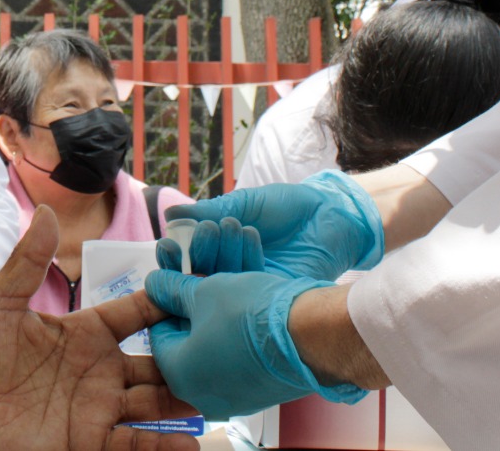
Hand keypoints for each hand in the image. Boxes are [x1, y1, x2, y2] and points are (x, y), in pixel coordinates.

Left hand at [0, 206, 199, 450]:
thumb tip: (48, 212)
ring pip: (155, 403)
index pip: (136, 314)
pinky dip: (161, 445)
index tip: (199, 290)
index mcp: (85, 333)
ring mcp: (99, 409)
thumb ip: (25, 262)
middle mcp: (100, 371)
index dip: (165, 304)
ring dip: (185, 400)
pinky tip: (187, 442)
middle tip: (220, 350)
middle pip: (157, 362)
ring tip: (216, 396)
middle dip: (188, 357)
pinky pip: (133, 445)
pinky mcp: (90, 443)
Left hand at [144, 267, 365, 420]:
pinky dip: (240, 329)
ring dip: (219, 311)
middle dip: (195, 302)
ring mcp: (236, 396)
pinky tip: (251, 300)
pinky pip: (240, 356)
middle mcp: (204, 395)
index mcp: (179, 376)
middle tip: (204, 276)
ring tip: (230, 281)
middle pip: (189, 339)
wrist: (313, 336)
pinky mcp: (262, 390)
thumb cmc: (251, 315)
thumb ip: (171, 290)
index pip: (160, 332)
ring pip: (216, 344)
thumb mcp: (203, 292)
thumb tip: (155, 284)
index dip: (167, 300)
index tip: (178, 278)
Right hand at [164, 171, 381, 281]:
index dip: (173, 253)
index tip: (166, 244)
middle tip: (197, 241)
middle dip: (193, 257)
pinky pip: (247, 292)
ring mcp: (250, 286)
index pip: (186, 256)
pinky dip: (241, 272)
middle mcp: (231, 271)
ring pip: (220, 284)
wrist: (332, 216)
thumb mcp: (247, 204)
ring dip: (217, 259)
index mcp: (220, 248)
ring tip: (229, 231)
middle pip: (198, 274)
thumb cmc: (290, 207)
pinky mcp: (270, 297)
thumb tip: (170, 213)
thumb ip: (212, 211)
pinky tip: (244, 246)